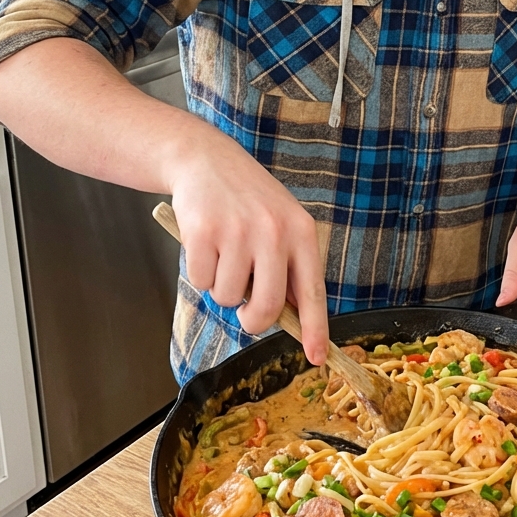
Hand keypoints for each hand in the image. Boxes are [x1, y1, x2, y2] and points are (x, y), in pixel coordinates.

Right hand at [168, 131, 327, 365]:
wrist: (205, 159)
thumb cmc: (247, 199)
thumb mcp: (281, 223)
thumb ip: (289, 265)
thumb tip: (292, 318)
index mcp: (301, 232)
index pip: (312, 290)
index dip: (315, 328)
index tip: (317, 357)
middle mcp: (274, 232)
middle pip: (267, 308)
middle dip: (253, 320)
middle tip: (245, 310)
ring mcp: (238, 232)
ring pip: (229, 298)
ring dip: (222, 287)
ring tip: (223, 253)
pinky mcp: (204, 233)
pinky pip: (200, 281)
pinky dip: (199, 272)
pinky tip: (204, 243)